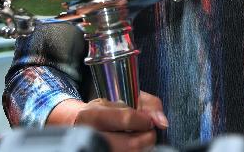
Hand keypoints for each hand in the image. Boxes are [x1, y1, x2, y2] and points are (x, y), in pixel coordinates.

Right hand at [50, 92, 167, 151]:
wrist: (80, 125)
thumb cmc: (108, 109)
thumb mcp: (125, 97)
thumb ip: (150, 104)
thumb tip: (163, 123)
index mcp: (92, 115)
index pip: (126, 119)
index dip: (144, 120)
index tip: (147, 120)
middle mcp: (89, 136)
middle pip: (131, 144)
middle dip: (146, 137)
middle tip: (147, 132)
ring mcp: (94, 150)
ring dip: (142, 147)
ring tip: (139, 138)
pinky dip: (136, 151)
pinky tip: (132, 146)